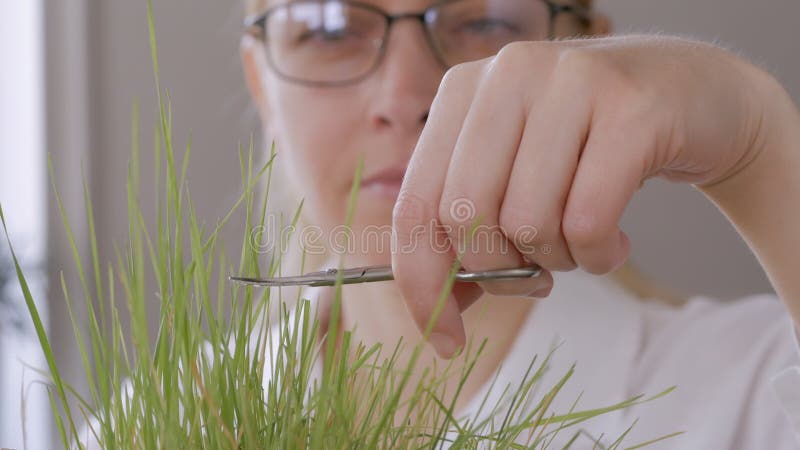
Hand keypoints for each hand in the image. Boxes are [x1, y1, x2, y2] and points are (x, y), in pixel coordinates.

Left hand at [391, 35, 778, 358]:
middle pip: (465, 217)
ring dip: (554, 260)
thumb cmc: (589, 149)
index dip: (421, 285)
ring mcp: (569, 83)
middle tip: (535, 276)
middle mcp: (506, 74)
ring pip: (527, 223)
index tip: (444, 340)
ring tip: (579, 242)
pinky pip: (587, 222)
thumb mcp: (516, 176)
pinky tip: (615, 243)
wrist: (695, 96)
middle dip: (498, 273)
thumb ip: (468, 235)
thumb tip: (438, 313)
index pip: (414, 204)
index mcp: (461, 90)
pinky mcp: (631, 109)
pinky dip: (597, 256)